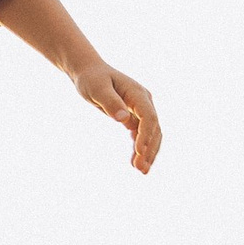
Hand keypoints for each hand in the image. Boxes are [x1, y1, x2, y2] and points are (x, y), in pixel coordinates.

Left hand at [71, 59, 161, 173]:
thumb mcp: (97, 88)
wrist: (89, 72)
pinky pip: (142, 135)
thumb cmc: (91, 78)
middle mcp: (144, 102)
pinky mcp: (135, 117)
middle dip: (149, 149)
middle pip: (154, 128)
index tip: (138, 151)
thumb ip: (110, 102)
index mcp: (137, 93)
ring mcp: (141, 110)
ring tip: (142, 171)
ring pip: (151, 135)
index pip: (148, 116)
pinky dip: (141, 149)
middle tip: (141, 169)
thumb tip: (123, 118)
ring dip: (148, 153)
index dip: (146, 135)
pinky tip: (135, 163)